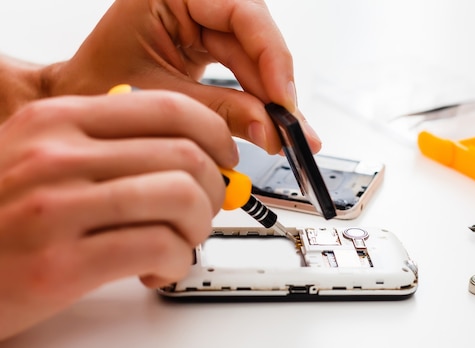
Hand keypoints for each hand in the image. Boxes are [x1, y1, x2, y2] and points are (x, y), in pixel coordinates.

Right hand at [0, 90, 235, 339]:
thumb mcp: (40, 156)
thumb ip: (108, 145)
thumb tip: (190, 150)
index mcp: (57, 120)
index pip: (169, 107)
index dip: (215, 134)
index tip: (224, 158)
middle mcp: (57, 155)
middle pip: (187, 154)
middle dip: (215, 189)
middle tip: (205, 209)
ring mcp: (57, 207)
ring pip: (182, 197)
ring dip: (199, 226)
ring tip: (180, 241)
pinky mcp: (60, 264)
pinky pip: (159, 247)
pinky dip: (177, 261)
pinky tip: (158, 268)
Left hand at [42, 0, 320, 154]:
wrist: (78, 101)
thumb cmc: (96, 86)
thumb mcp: (159, 99)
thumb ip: (219, 110)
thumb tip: (269, 128)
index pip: (241, 13)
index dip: (271, 57)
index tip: (283, 102)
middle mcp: (193, 1)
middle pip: (256, 37)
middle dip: (275, 85)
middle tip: (290, 127)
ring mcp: (204, 23)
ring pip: (257, 57)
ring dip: (273, 98)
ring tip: (287, 134)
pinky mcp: (211, 47)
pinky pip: (247, 71)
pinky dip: (260, 101)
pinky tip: (272, 124)